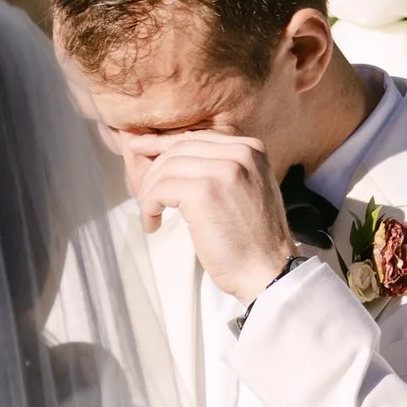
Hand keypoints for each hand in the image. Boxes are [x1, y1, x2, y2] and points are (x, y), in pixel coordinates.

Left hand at [129, 132, 295, 304]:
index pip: (196, 137)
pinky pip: (159, 190)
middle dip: (153, 172)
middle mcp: (240, 153)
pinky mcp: (203, 192)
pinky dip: (148, 207)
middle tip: (144, 196)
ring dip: (149, 193)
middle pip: (178, 149)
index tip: (138, 149)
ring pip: (165, 168)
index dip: (163, 144)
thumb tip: (170, 159)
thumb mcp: (244, 190)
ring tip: (150, 214)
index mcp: (251, 149)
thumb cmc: (252, 240)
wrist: (268, 269)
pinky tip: (153, 224)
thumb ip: (218, 169)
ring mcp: (223, 171)